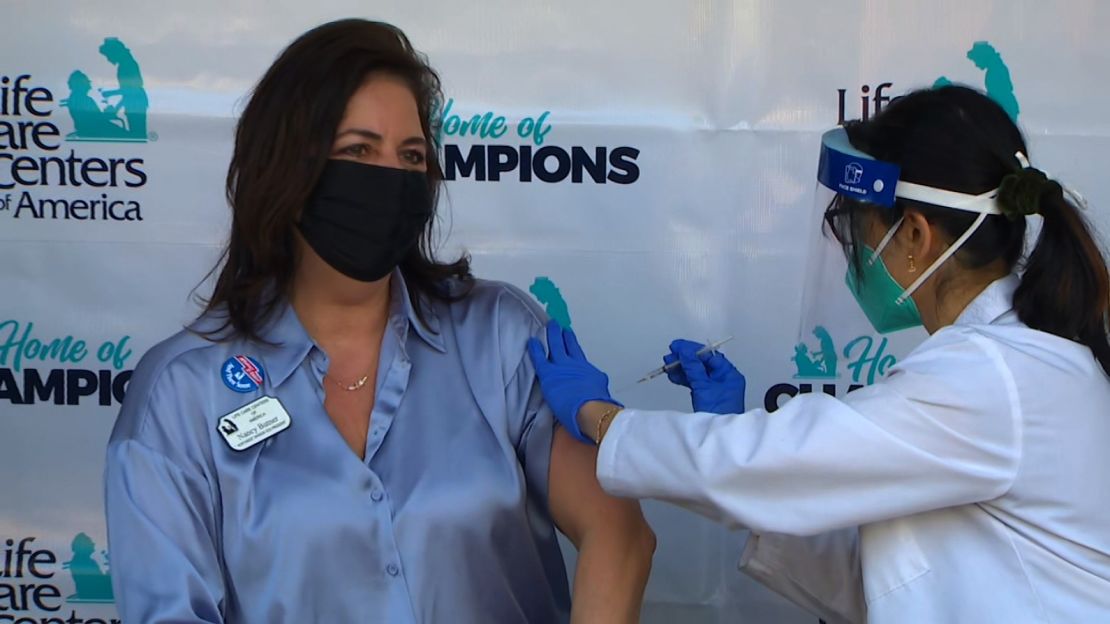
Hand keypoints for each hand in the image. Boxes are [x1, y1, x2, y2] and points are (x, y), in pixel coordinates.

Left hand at [527, 321, 620, 442]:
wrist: (591, 409)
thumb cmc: (597, 406)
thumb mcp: (601, 392)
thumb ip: (595, 388)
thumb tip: (598, 392)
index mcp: (587, 369)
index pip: (577, 353)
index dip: (572, 343)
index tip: (568, 334)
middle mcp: (575, 365)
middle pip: (567, 345)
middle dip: (562, 335)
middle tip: (558, 325)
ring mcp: (562, 367)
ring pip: (555, 346)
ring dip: (552, 335)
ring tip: (549, 326)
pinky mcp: (549, 374)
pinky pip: (540, 359)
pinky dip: (535, 349)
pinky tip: (532, 342)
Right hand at [664, 339, 745, 413]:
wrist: (719, 437)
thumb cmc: (718, 412)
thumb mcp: (703, 386)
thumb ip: (693, 367)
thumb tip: (685, 351)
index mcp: (729, 374)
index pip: (709, 356)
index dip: (692, 349)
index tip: (677, 346)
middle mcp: (724, 379)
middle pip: (702, 363)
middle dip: (685, 359)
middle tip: (670, 356)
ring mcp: (716, 388)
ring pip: (697, 373)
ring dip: (682, 368)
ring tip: (668, 366)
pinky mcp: (708, 396)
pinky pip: (695, 382)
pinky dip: (684, 379)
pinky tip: (673, 376)